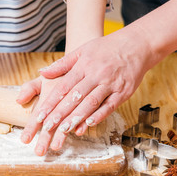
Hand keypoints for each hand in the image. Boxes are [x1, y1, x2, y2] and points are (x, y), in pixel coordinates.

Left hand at [18, 33, 152, 154]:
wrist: (136, 45)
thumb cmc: (105, 48)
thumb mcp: (82, 51)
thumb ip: (62, 64)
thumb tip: (42, 72)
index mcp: (83, 66)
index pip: (63, 87)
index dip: (51, 102)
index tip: (40, 115)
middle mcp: (95, 75)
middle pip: (74, 97)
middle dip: (60, 114)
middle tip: (47, 127)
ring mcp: (110, 84)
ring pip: (90, 103)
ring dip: (77, 117)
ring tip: (64, 130)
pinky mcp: (123, 92)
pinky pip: (110, 106)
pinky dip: (99, 115)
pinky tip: (88, 124)